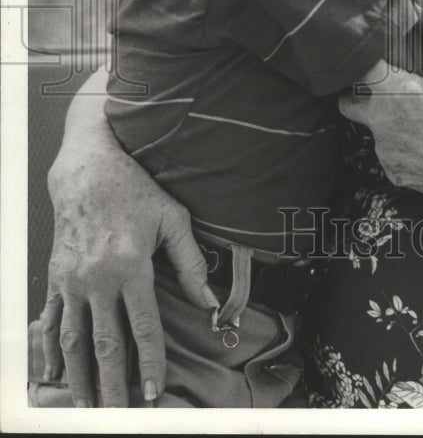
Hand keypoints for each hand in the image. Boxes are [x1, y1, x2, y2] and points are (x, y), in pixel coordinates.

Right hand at [41, 125, 216, 406]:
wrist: (88, 170)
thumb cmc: (134, 191)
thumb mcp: (172, 219)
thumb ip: (191, 262)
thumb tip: (209, 300)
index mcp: (130, 266)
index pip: (143, 327)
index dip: (150, 363)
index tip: (153, 393)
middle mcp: (98, 278)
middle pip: (105, 343)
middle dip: (113, 383)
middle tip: (118, 413)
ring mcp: (73, 280)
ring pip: (74, 339)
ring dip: (80, 376)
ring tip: (86, 404)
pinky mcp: (57, 277)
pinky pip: (52, 319)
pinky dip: (50, 348)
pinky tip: (52, 372)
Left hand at [340, 0, 422, 200]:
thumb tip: (418, 0)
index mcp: (391, 93)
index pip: (356, 65)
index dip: (363, 56)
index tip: (375, 54)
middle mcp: (379, 124)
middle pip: (349, 101)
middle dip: (362, 92)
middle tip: (389, 85)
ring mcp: (385, 152)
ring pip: (372, 128)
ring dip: (387, 119)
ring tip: (420, 115)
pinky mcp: (394, 173)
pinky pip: (389, 153)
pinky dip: (401, 144)